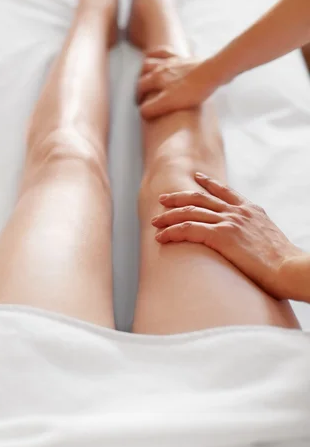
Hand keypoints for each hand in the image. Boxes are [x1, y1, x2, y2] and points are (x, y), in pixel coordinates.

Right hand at [136, 47, 219, 119]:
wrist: (212, 73)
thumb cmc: (193, 89)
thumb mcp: (170, 103)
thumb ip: (152, 108)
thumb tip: (142, 112)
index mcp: (156, 80)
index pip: (140, 90)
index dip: (140, 101)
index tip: (142, 108)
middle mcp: (159, 69)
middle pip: (142, 78)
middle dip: (140, 88)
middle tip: (142, 97)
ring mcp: (170, 62)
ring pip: (149, 62)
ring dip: (144, 71)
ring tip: (145, 78)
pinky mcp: (180, 58)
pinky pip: (163, 52)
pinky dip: (155, 54)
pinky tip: (155, 58)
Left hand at [151, 172, 303, 299]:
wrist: (292, 269)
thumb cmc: (284, 263)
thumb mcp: (270, 238)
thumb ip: (255, 233)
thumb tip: (249, 242)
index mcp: (251, 210)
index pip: (225, 191)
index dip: (208, 183)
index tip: (197, 178)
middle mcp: (238, 212)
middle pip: (200, 198)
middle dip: (178, 198)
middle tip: (163, 199)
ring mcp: (229, 222)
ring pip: (190, 212)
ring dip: (169, 217)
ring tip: (155, 221)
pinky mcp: (222, 236)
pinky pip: (189, 229)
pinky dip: (172, 232)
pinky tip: (161, 237)